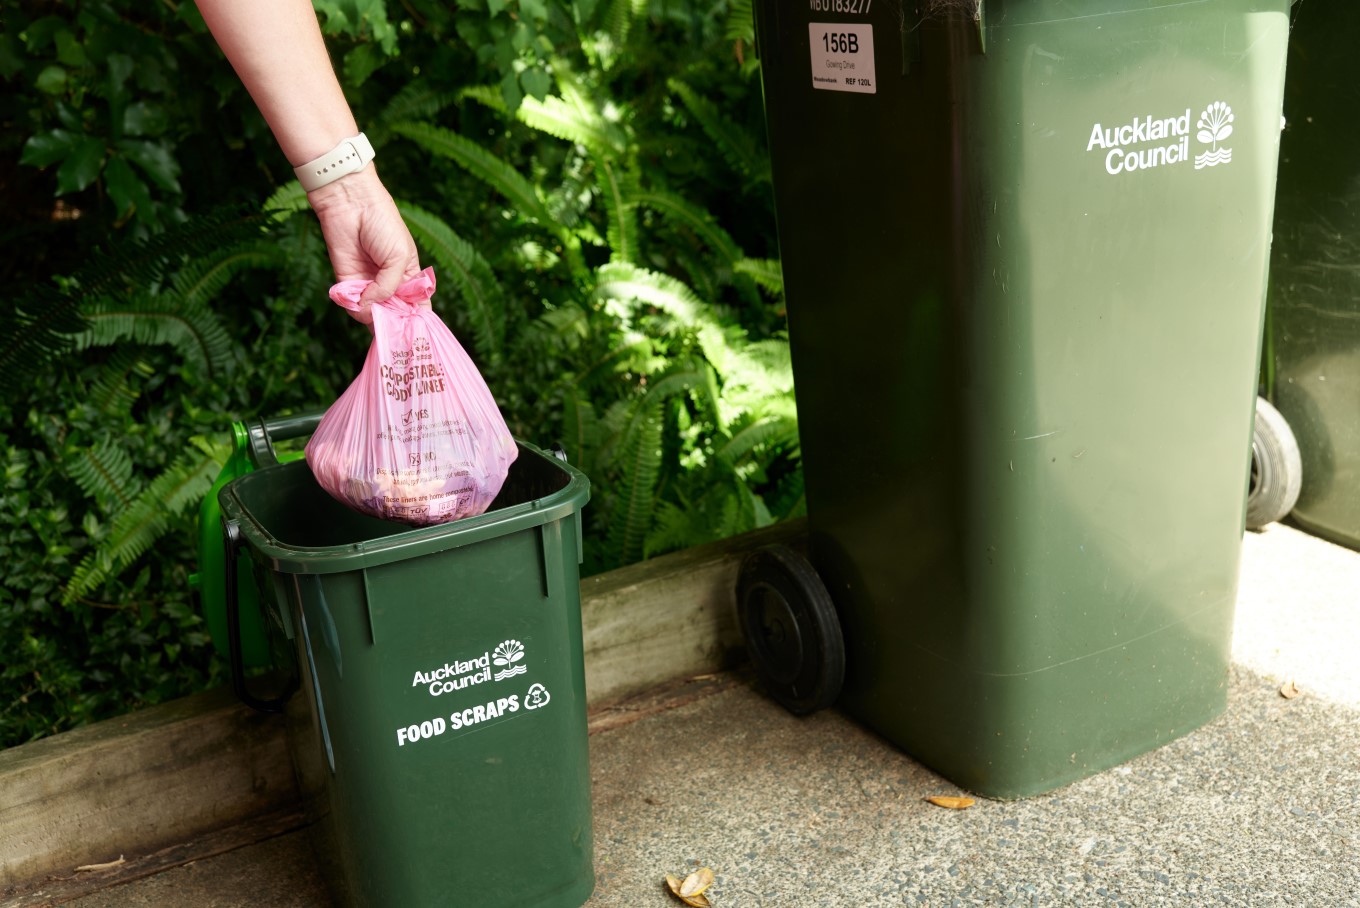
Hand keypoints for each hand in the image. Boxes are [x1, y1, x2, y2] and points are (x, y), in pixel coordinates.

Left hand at [307, 166, 420, 322]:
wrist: (351, 204)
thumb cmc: (383, 224)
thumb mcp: (399, 258)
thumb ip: (389, 288)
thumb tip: (371, 310)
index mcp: (410, 278)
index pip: (417, 308)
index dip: (417, 323)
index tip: (418, 340)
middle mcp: (389, 285)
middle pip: (394, 316)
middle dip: (394, 326)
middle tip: (394, 335)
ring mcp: (368, 285)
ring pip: (372, 315)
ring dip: (373, 318)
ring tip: (375, 312)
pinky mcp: (346, 282)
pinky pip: (351, 305)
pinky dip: (354, 308)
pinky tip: (359, 301)